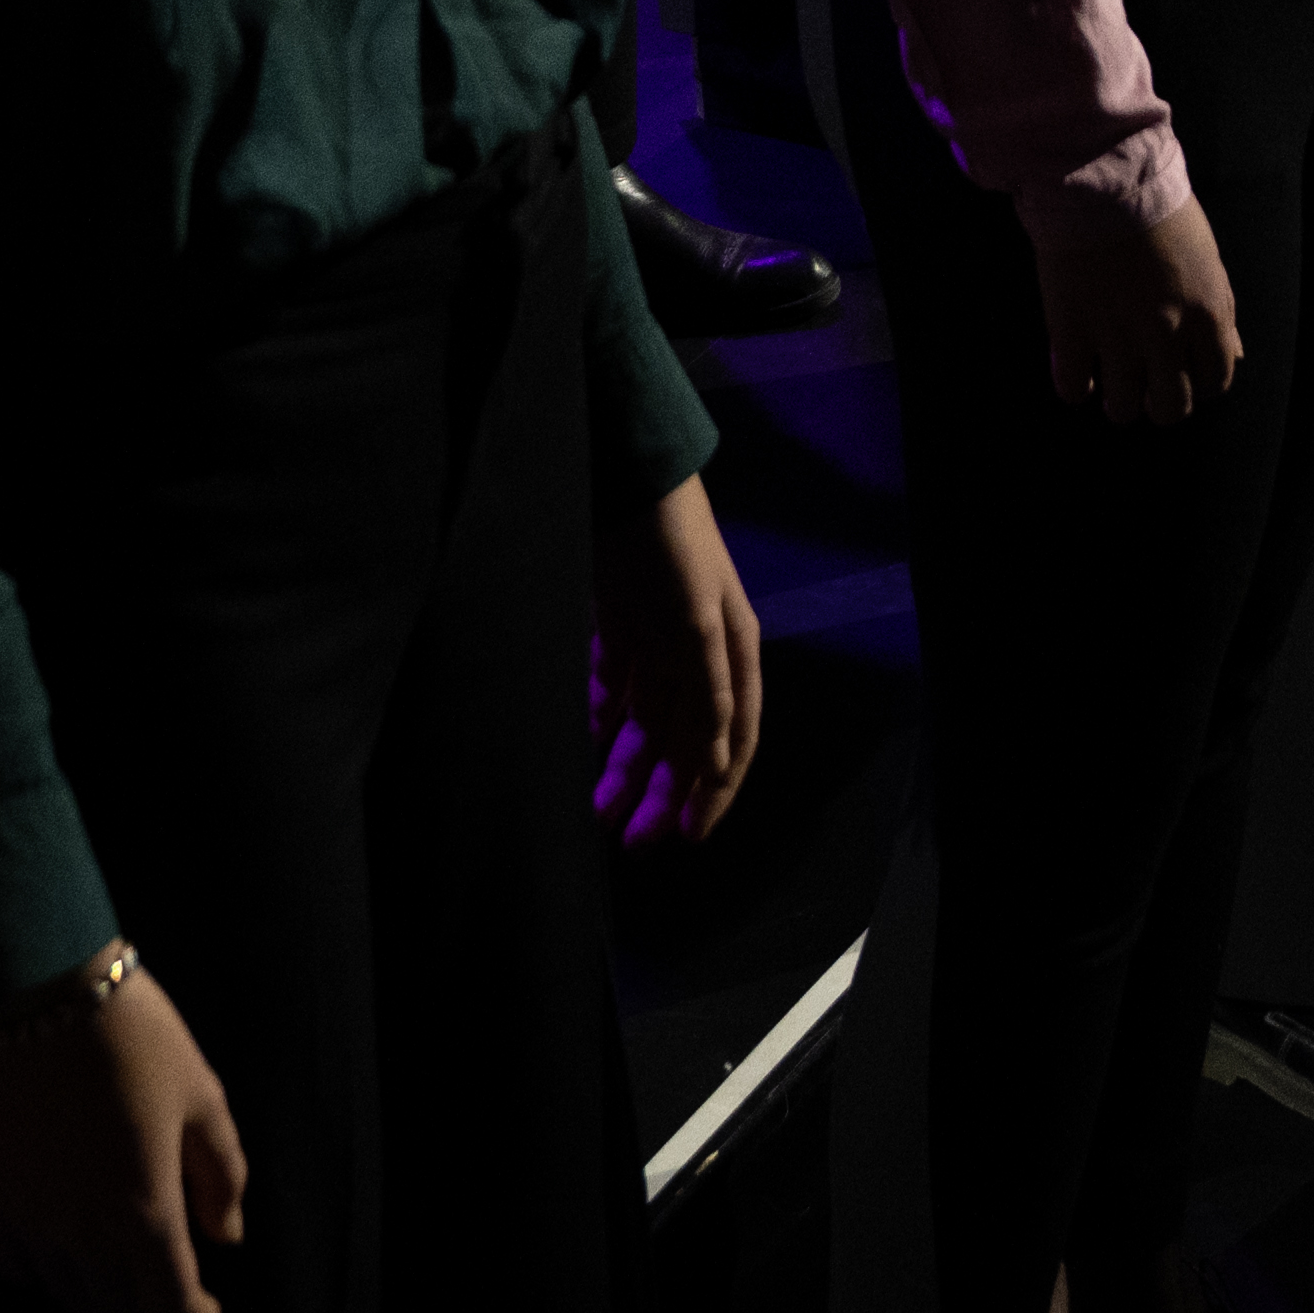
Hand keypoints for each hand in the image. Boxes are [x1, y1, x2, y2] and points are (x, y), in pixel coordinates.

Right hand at [0, 956, 246, 1312]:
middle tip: (168, 1292)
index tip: (206, 1311)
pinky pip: (11, 1265)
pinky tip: (57, 1254)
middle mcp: (82, 1231)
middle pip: (119, 1307)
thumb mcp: (203, 1098)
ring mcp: (28, 1218)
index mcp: (145, 1210)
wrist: (43, 993)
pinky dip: (39, 1273)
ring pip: (66, 1293)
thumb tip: (227, 1235)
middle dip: (150, 1309)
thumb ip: (223, 1175)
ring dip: (98, 1296)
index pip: (171, 1301)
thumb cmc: (137, 1038)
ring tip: (118, 1273)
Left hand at [589, 480, 766, 846]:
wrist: (626, 473)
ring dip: (622, 765)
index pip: (729, 745)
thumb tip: (714, 766)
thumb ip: (707, 695)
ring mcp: (657, 642)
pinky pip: (611, 688)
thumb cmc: (671, 547)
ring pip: (642, 722)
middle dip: (657, 793)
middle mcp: (699, 658)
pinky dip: (599, 719)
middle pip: (681, 742)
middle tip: (626, 839)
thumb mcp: (698, 624)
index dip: (711, 795)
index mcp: (731, 658)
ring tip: (594, 807)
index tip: (685, 839)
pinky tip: (582, 744)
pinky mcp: (619, 625)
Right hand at [1032, 188, 1243, 425]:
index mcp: (1208, 313)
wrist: (1103, 173)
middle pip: (1171, 408)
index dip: (1201, 385)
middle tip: (1145, 387)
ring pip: (1123, 408)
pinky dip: (1075, 388)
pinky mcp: (1071, 328)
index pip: (1217, 381)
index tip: (1185, 376)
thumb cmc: (1160, 205)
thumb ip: (1221, 310)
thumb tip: (1236, 354)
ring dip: (1118, 403)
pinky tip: (1076, 374)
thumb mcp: (1207, 256)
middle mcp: (1167, 333)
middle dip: (1160, 404)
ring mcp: (1117, 335)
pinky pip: (1073, 387)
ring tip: (1108, 386)